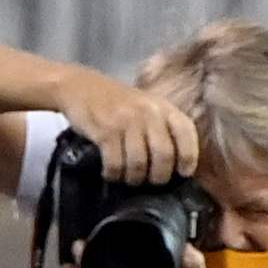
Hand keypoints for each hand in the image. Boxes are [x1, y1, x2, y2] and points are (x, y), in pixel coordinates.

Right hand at [55, 66, 199, 185]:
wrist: (80, 85)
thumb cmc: (118, 103)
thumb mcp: (147, 107)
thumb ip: (164, 129)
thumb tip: (177, 166)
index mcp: (163, 107)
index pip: (186, 135)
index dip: (188, 159)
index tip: (181, 173)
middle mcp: (148, 112)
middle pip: (164, 156)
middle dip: (158, 177)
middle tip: (150, 181)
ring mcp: (126, 120)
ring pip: (140, 164)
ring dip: (134, 178)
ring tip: (129, 177)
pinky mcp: (105, 131)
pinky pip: (116, 164)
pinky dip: (113, 174)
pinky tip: (111, 172)